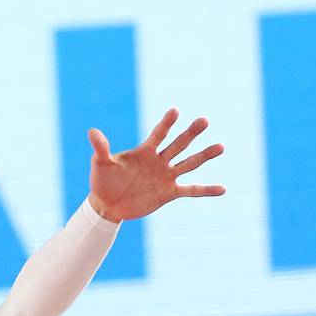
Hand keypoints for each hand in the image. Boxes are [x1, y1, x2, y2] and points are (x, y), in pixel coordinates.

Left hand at [85, 109, 224, 221]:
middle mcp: (159, 161)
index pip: (158, 134)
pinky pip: (191, 190)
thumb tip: (92, 131)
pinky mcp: (169, 193)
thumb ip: (101, 148)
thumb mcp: (100, 164)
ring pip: (189, 164)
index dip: (166, 123)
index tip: (175, 111)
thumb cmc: (103, 180)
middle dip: (190, 133)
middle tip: (204, 120)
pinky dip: (206, 190)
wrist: (107, 204)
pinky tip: (223, 189)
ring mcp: (166, 176)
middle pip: (178, 144)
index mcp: (145, 151)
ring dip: (204, 156)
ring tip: (221, 146)